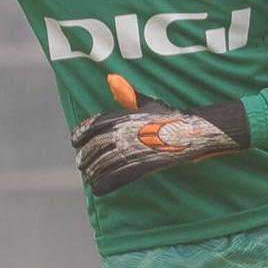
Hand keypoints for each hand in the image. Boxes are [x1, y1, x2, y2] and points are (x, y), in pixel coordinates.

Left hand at [70, 74, 249, 195]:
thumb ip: (128, 95)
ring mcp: (133, 150)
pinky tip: (97, 188)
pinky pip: (116, 178)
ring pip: (103, 164)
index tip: (74, 141)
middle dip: (86, 156)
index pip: (94, 125)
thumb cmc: (171, 116)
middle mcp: (126, 132)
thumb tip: (111, 79)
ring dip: (92, 172)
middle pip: (96, 146)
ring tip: (88, 175)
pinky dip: (104, 184)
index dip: (81, 133)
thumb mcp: (148, 102)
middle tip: (81, 163)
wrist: (193, 132)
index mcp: (125, 116)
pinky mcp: (142, 166)